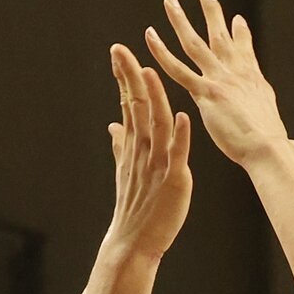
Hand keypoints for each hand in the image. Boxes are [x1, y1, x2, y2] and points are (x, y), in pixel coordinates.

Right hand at [103, 45, 191, 263]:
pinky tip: (181, 116)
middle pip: (136, 108)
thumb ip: (121, 145)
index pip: (128, 104)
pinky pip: (176, 155)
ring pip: (154, 125)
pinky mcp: (173, 180)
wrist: (134, 243)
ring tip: (150, 71)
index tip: (118, 52)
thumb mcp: (126, 171)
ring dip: (153, 98)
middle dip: (130, 78)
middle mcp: (142, 151)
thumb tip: (113, 125)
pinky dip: (179, 136)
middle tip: (123, 50)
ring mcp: (156, 164)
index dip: (124, 78)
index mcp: (134, 146)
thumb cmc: (135, 208)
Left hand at [146, 0, 292, 167]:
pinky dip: (162, 52)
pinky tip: (150, 36)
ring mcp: (220, 79)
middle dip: (213, 13)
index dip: (241, 34)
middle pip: (221, 36)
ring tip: (169, 0)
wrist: (267, 148)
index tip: (236, 20)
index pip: (246, 51)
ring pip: (194, 43)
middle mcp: (237, 73)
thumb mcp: (282, 139)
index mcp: (254, 81)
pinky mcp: (205, 93)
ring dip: (180, 20)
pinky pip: (177, 69)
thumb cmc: (274, 150)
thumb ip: (286, 142)